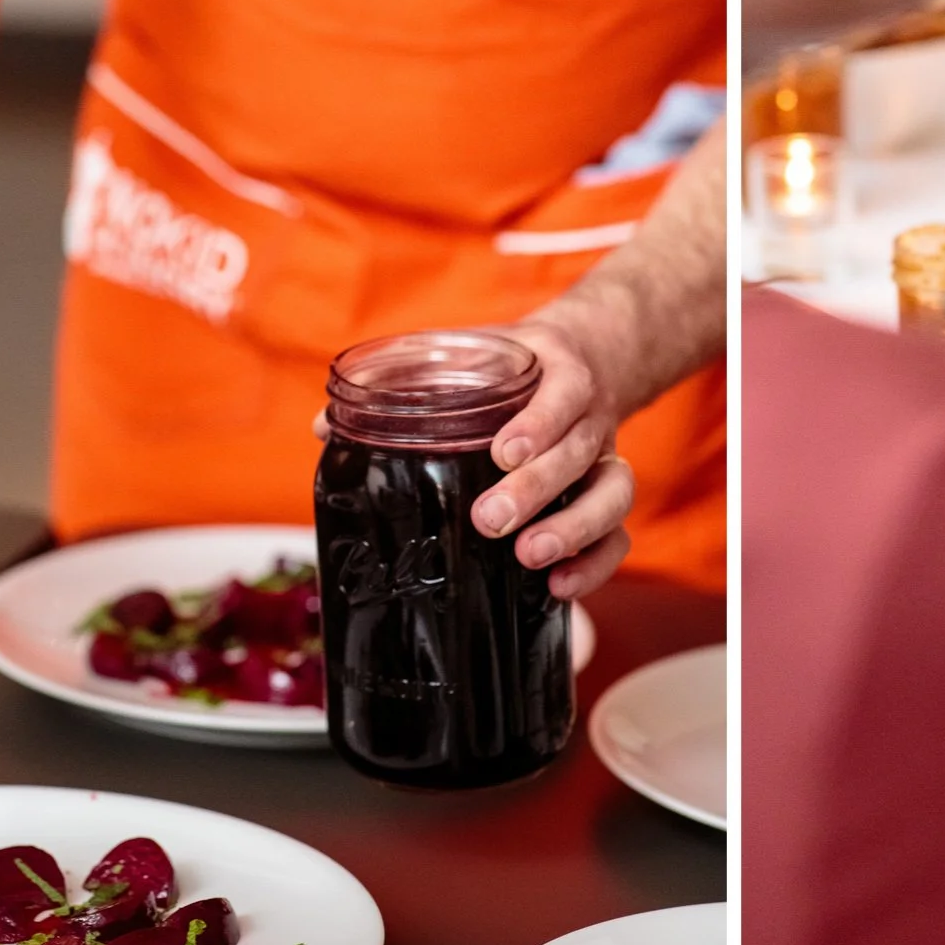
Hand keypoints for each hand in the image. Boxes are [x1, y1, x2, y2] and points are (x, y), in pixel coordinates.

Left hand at [309, 302, 638, 601]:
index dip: (538, 424)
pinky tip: (559, 588)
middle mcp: (590, 420)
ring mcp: (604, 461)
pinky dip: (596, 565)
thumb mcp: (468, 355)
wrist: (589, 357)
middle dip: (537, 490)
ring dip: (574, 529)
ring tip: (530, 558)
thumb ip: (405, 385)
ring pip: (614, 495)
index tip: (501, 451)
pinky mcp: (606, 499)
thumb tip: (324, 425)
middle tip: (489, 519)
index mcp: (559, 376)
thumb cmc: (513, 366)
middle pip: (580, 453)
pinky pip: (619, 535)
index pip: (562, 396)